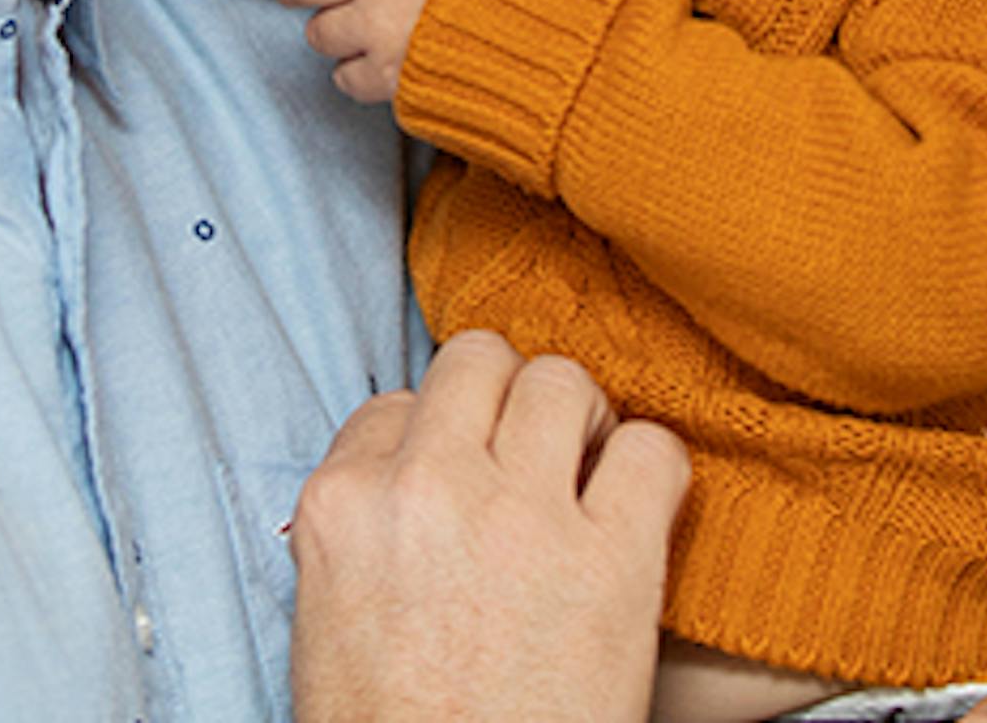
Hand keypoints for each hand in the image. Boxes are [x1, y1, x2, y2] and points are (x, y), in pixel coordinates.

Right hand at [288, 332, 690, 722]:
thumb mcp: (331, 624)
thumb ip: (366, 532)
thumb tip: (406, 477)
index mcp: (341, 508)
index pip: (396, 405)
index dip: (439, 438)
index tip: (464, 479)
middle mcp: (426, 491)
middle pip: (479, 361)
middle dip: (510, 400)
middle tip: (534, 458)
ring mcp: (522, 517)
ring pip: (564, 382)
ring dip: (583, 422)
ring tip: (588, 478)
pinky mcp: (613, 558)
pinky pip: (653, 450)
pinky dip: (655, 471)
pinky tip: (641, 512)